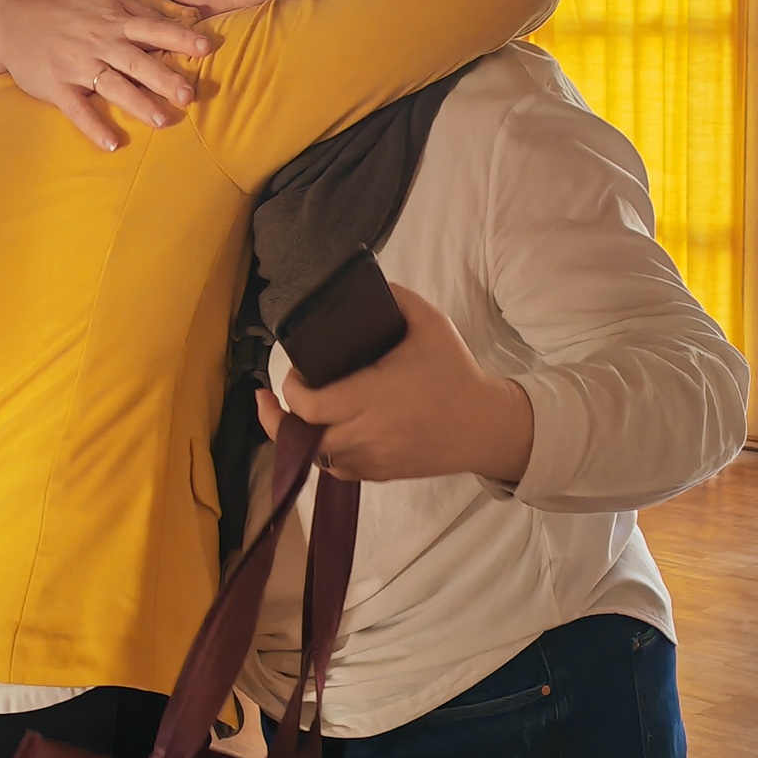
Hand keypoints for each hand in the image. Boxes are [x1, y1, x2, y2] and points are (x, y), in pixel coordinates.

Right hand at [0, 0, 214, 150]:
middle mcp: (99, 43)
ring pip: (112, 85)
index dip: (180, 37)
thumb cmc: (65, 14)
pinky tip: (111, 144)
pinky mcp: (57, 87)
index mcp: (113, 22)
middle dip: (163, 78)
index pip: (153, 28)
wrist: (13, 23)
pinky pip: (77, 109)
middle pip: (136, 61)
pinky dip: (93, 127)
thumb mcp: (101, 1)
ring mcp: (77, 65)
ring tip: (161, 122)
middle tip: (189, 96)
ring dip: (137, 104)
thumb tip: (175, 20)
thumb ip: (136, 10)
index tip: (207, 48)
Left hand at [255, 285, 535, 484]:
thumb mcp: (430, 324)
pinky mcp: (381, 474)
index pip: (310, 405)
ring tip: (292, 416)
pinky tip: (321, 437)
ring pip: (316, 458)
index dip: (289, 391)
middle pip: (302, 438)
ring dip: (299, 438)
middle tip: (270, 399)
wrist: (487, 425)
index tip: (292, 374)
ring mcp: (373, 457)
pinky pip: (338, 471)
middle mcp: (368, 432)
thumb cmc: (455, 372)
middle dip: (277, 418)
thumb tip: (368, 283)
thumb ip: (397, 299)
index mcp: (373, 395)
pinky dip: (324, 455)